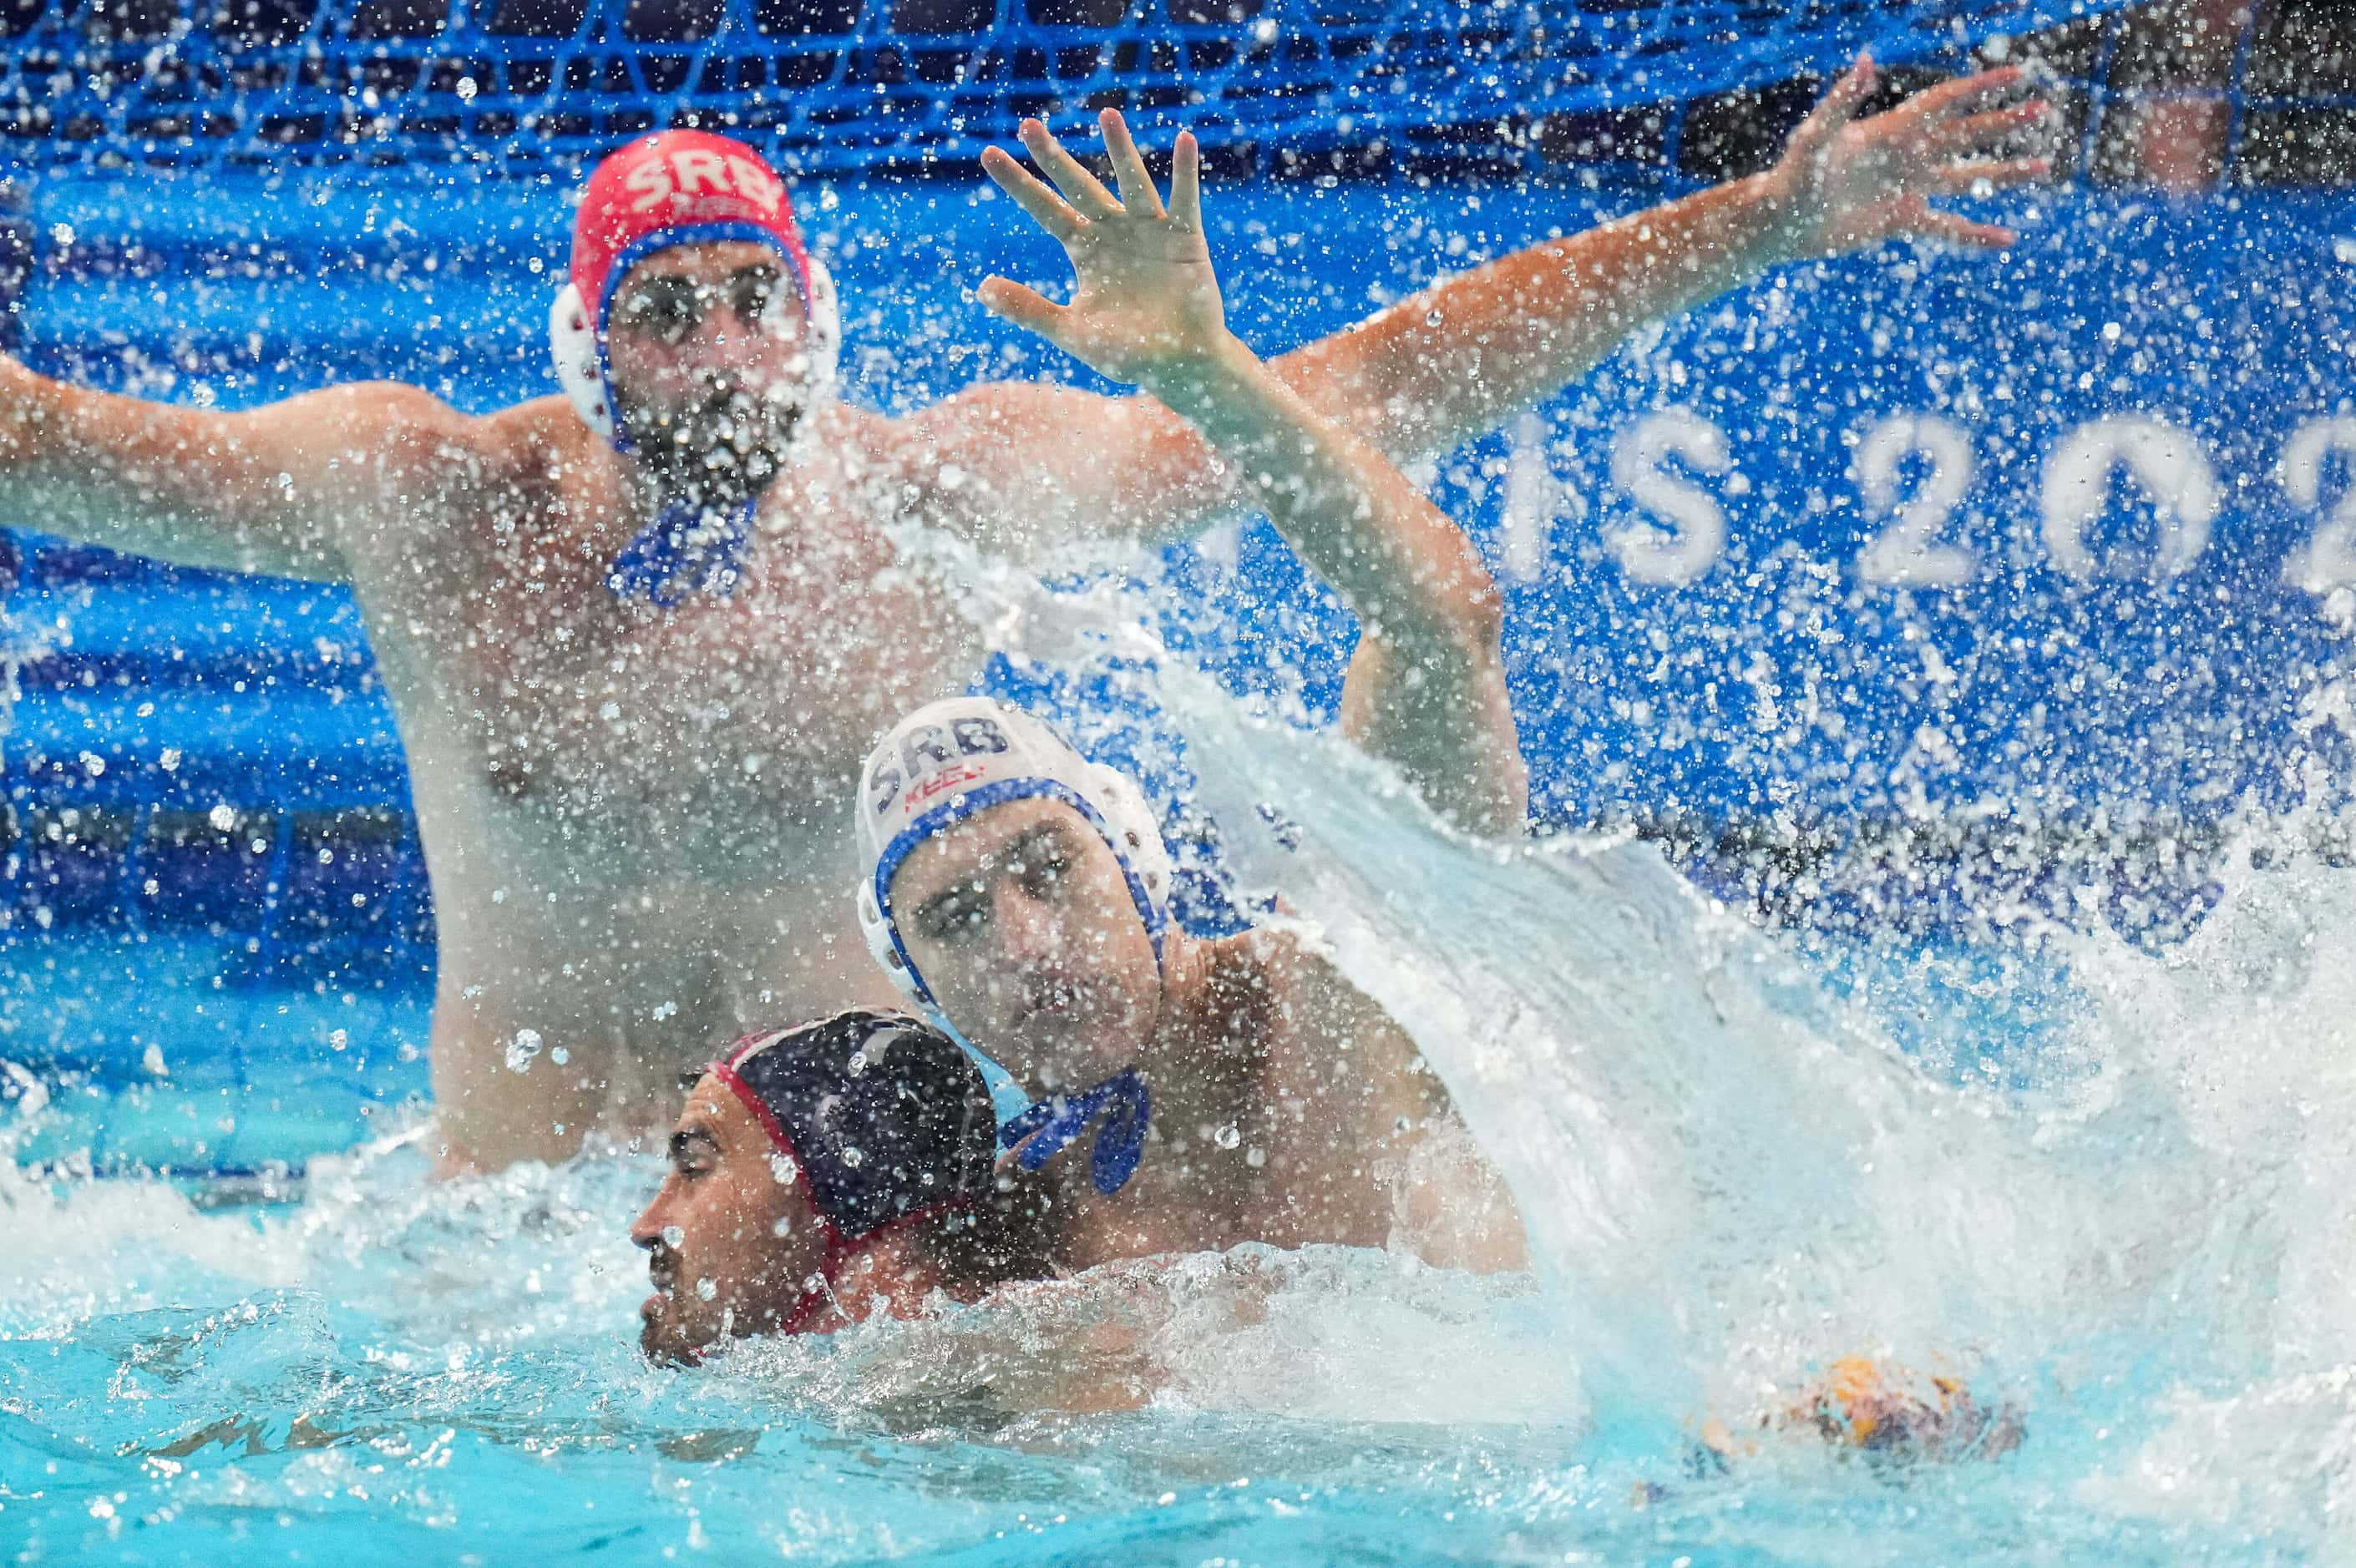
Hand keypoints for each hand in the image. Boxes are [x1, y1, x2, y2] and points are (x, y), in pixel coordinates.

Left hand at [977, 112, 1231, 387]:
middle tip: (1027, 125)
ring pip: (1132, 183)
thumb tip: (981, 288)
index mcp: (1084, 250)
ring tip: (1107, 114)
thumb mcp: (1071, 331)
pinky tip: (1185, 139)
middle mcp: (1113, 231)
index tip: (989, 154)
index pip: (1045, 209)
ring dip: (1121, 150)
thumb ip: (1029, 309)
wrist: (1179, 366)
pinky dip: (1186, 173)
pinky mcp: (1186, 239)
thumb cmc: (1126, 352)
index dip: (1019, 184)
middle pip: (1079, 186)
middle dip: (1054, 158)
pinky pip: (1185, 201)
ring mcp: (1150, 231)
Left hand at [1765, 54, 2055, 257]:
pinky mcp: (1901, 221)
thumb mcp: (1816, 138)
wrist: (1781, 223)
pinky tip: (2006, 239)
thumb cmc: (1791, 176)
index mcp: (1891, 130)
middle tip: (2045, 110)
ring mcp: (1907, 188)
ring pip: (1966, 177)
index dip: (1981, 88)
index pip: (1945, 102)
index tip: (2019, 76)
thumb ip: (1842, 101)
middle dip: (2005, 123)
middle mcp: (1906, 156)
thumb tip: (1866, 61)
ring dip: (2004, 173)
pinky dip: (1975, 234)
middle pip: (1966, 134)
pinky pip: (1946, 227)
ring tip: (2042, 167)